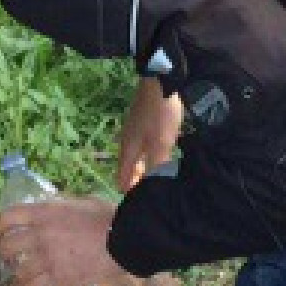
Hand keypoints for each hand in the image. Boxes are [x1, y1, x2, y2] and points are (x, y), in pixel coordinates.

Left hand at [0, 196, 122, 285]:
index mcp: (44, 213)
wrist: (127, 240)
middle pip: (6, 247)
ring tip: (24, 273)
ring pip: (17, 272)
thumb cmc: (107, 217)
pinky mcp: (60, 281)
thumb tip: (47, 210)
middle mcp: (41, 236)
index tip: (0, 233)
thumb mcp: (78, 202)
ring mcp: (49, 260)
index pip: (6, 218)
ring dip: (18, 272)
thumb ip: (59, 207)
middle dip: (5, 252)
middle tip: (10, 256)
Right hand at [116, 76, 182, 191]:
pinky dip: (150, 154)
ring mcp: (133, 131)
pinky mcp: (142, 122)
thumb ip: (156, 168)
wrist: (159, 81)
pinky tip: (163, 154)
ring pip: (137, 157)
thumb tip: (152, 190)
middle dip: (139, 182)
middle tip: (154, 192)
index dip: (130, 194)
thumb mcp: (161, 144)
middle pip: (129, 169)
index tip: (142, 204)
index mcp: (128, 150)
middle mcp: (126, 142)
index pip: (122, 180)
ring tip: (160, 176)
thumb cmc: (159, 115)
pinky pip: (143, 145)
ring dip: (146, 168)